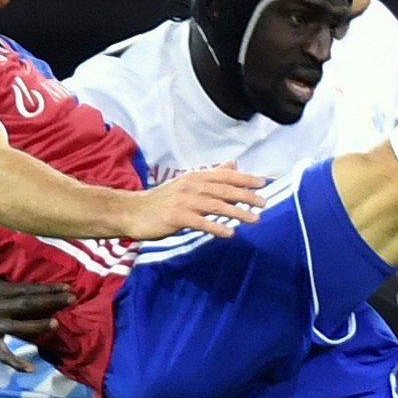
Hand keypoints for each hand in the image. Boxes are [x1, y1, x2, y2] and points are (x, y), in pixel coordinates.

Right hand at [0, 273, 75, 371]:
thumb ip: (12, 285)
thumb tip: (41, 286)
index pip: (26, 289)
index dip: (47, 289)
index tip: (67, 287)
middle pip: (25, 305)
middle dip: (50, 302)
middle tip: (71, 299)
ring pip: (17, 328)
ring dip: (37, 326)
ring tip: (56, 323)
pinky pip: (2, 354)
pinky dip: (16, 362)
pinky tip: (31, 368)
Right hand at [125, 162, 267, 238]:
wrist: (132, 211)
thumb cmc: (162, 200)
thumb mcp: (187, 183)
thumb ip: (212, 176)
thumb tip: (233, 165)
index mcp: (195, 177)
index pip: (225, 175)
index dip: (245, 178)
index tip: (264, 183)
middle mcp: (191, 186)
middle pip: (224, 189)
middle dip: (246, 195)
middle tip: (264, 203)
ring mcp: (184, 201)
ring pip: (216, 205)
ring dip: (237, 212)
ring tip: (254, 219)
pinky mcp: (176, 217)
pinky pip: (201, 222)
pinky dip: (216, 227)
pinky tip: (230, 233)